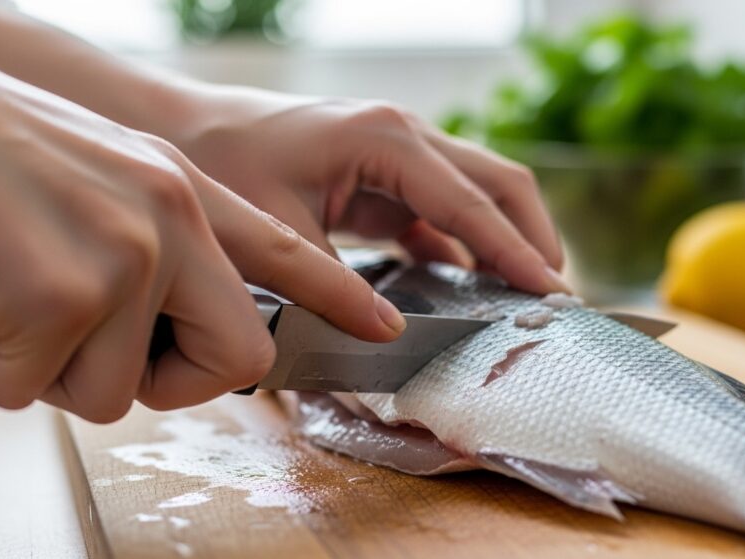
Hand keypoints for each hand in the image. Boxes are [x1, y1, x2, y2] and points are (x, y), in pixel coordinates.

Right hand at [0, 55, 404, 421]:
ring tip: (0, 298)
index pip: (283, 253)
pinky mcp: (61, 293)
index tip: (384, 326)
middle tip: (98, 355)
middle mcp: (168, 215)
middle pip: (240, 359)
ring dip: (46, 369)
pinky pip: (30, 391)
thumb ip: (154, 246)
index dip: (338, 297)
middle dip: (172, 382)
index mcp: (177, 188)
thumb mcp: (92, 178)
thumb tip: (171, 334)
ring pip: (115, 392)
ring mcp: (123, 253)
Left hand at [171, 89, 567, 293]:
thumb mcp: (278, 230)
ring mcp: (400, 154)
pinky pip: (443, 213)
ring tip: (529, 298)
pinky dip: (465, 247)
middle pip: (498, 184)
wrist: (186, 129)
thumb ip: (336, 285)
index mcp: (387, 139)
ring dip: (507, 241)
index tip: (553, 294)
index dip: (516, 252)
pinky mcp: (386, 177)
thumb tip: (388, 335)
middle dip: (533, 238)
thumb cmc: (224, 162)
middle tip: (557, 298)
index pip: (472, 204)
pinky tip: (472, 288)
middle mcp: (405, 136)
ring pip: (479, 194)